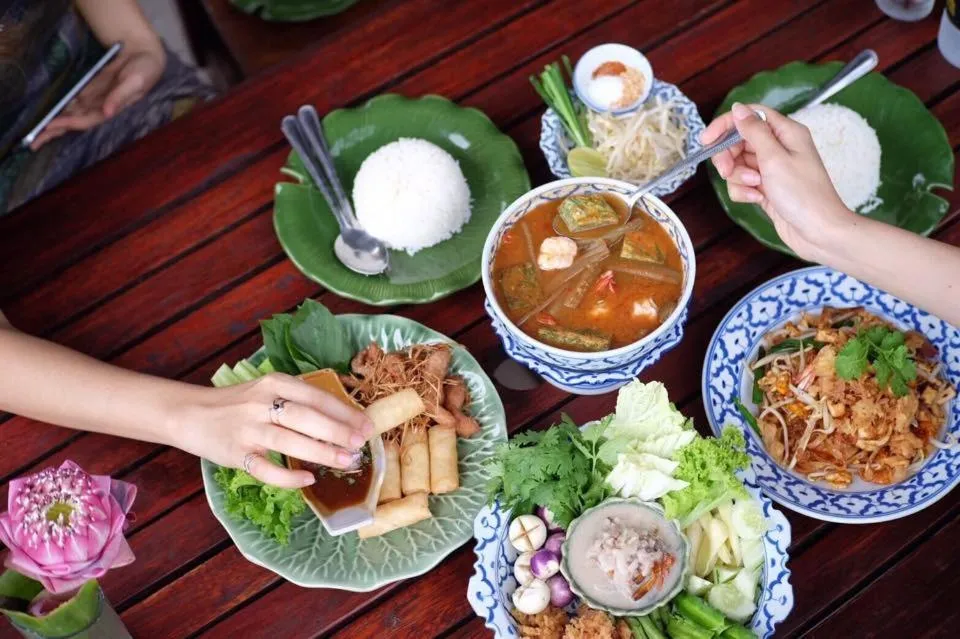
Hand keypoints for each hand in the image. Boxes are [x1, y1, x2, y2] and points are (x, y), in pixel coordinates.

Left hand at [30, 48, 165, 149]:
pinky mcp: (91, 87)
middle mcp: (101, 106)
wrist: (144, 54)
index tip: (50, 125)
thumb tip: (108, 112)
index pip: (86, 119)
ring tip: (38, 131)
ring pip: (72, 113)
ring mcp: (95, 97)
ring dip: (56, 121)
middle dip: (56, 131)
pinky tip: (50, 113)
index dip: (68, 123)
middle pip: (75, 121)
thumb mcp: (136, 82)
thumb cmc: (145, 70)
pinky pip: (74, 101)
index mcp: (112, 108)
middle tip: (34, 142)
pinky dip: (62, 107)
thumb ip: (121, 96)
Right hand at [177, 373, 373, 487]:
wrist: (190, 413)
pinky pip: (266, 468)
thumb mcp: (268, 390)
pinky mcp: (236, 453)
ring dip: (321, 452)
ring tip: (346, 461)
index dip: (344, 411)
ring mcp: (248, 429)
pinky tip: (308, 479)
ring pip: (290, 440)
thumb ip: (298, 400)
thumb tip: (344, 418)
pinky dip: (288, 476)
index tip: (367, 425)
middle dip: (338, 431)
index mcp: (274, 383)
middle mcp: (262, 403)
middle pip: (306, 417)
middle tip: (361, 444)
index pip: (316, 396)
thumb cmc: (239, 403)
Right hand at [701, 102, 856, 260]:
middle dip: (729, 157)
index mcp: (785, 133)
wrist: (817, 231)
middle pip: (739, 141)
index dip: (726, 124)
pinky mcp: (765, 188)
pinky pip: (743, 183)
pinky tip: (757, 199)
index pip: (749, 116)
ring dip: (739, 177)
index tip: (706, 140)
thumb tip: (738, 108)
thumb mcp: (775, 158)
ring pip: (738, 164)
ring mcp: (771, 169)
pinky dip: (744, 191)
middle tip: (727, 171)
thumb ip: (754, 131)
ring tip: (754, 188)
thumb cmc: (802, 192)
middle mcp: (778, 147)